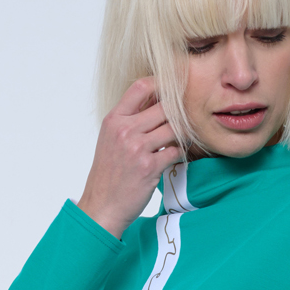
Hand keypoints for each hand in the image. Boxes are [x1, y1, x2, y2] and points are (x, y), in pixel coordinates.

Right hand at [77, 79, 183, 239]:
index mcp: (114, 120)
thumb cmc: (108, 175)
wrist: (102, 207)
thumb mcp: (110, 140)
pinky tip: (178, 156)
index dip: (162, 83)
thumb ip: (129, 120)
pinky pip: (175, 150)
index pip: (141, 86)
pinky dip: (180, 153)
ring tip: (182, 138)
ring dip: (182, 133)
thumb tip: (154, 103)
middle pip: (164, 106)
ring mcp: (137, 148)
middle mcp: (125, 130)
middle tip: (187, 117)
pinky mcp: (150, 167)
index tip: (174, 88)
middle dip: (178, 112)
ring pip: (174, 127)